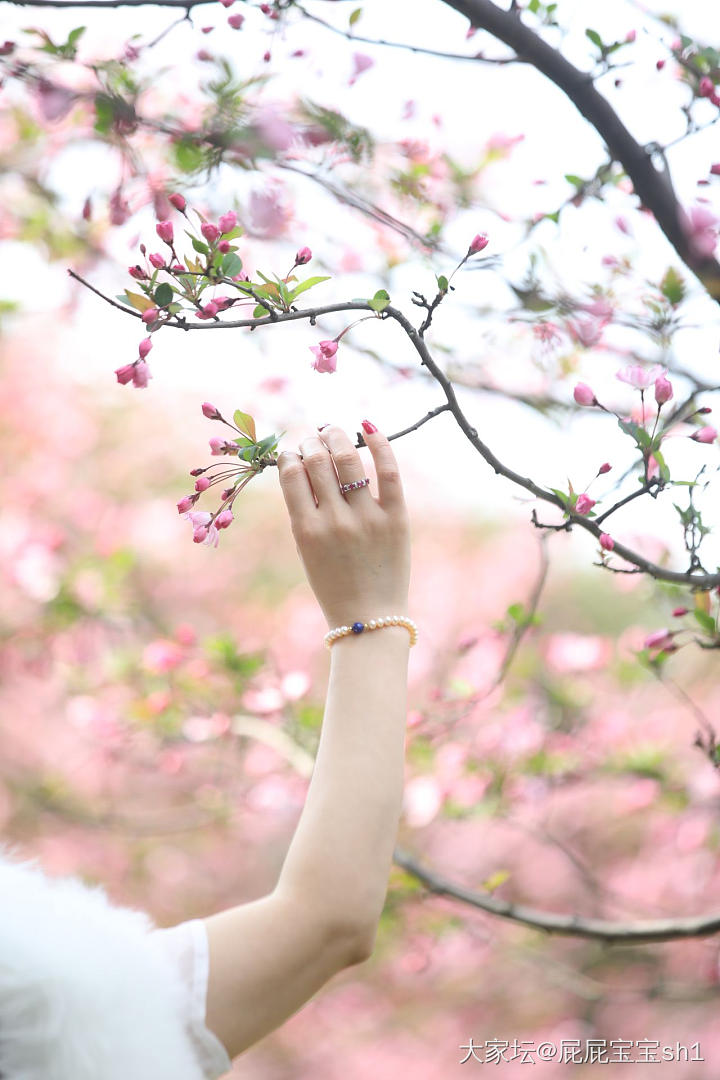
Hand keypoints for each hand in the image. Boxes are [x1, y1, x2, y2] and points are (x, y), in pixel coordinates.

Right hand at [277, 422, 410, 630]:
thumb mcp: (306, 551)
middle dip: (311, 442)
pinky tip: (368, 428)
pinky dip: (379, 444)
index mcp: (306, 530)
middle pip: (317, 461)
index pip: (292, 473)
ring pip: (349, 459)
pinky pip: (388, 472)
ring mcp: (367, 518)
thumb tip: (301, 465)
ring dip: (337, 437)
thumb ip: (303, 511)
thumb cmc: (333, 584)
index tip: (294, 453)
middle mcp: (335, 520)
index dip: (290, 455)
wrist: (369, 618)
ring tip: (334, 432)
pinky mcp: (396, 518)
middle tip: (314, 440)